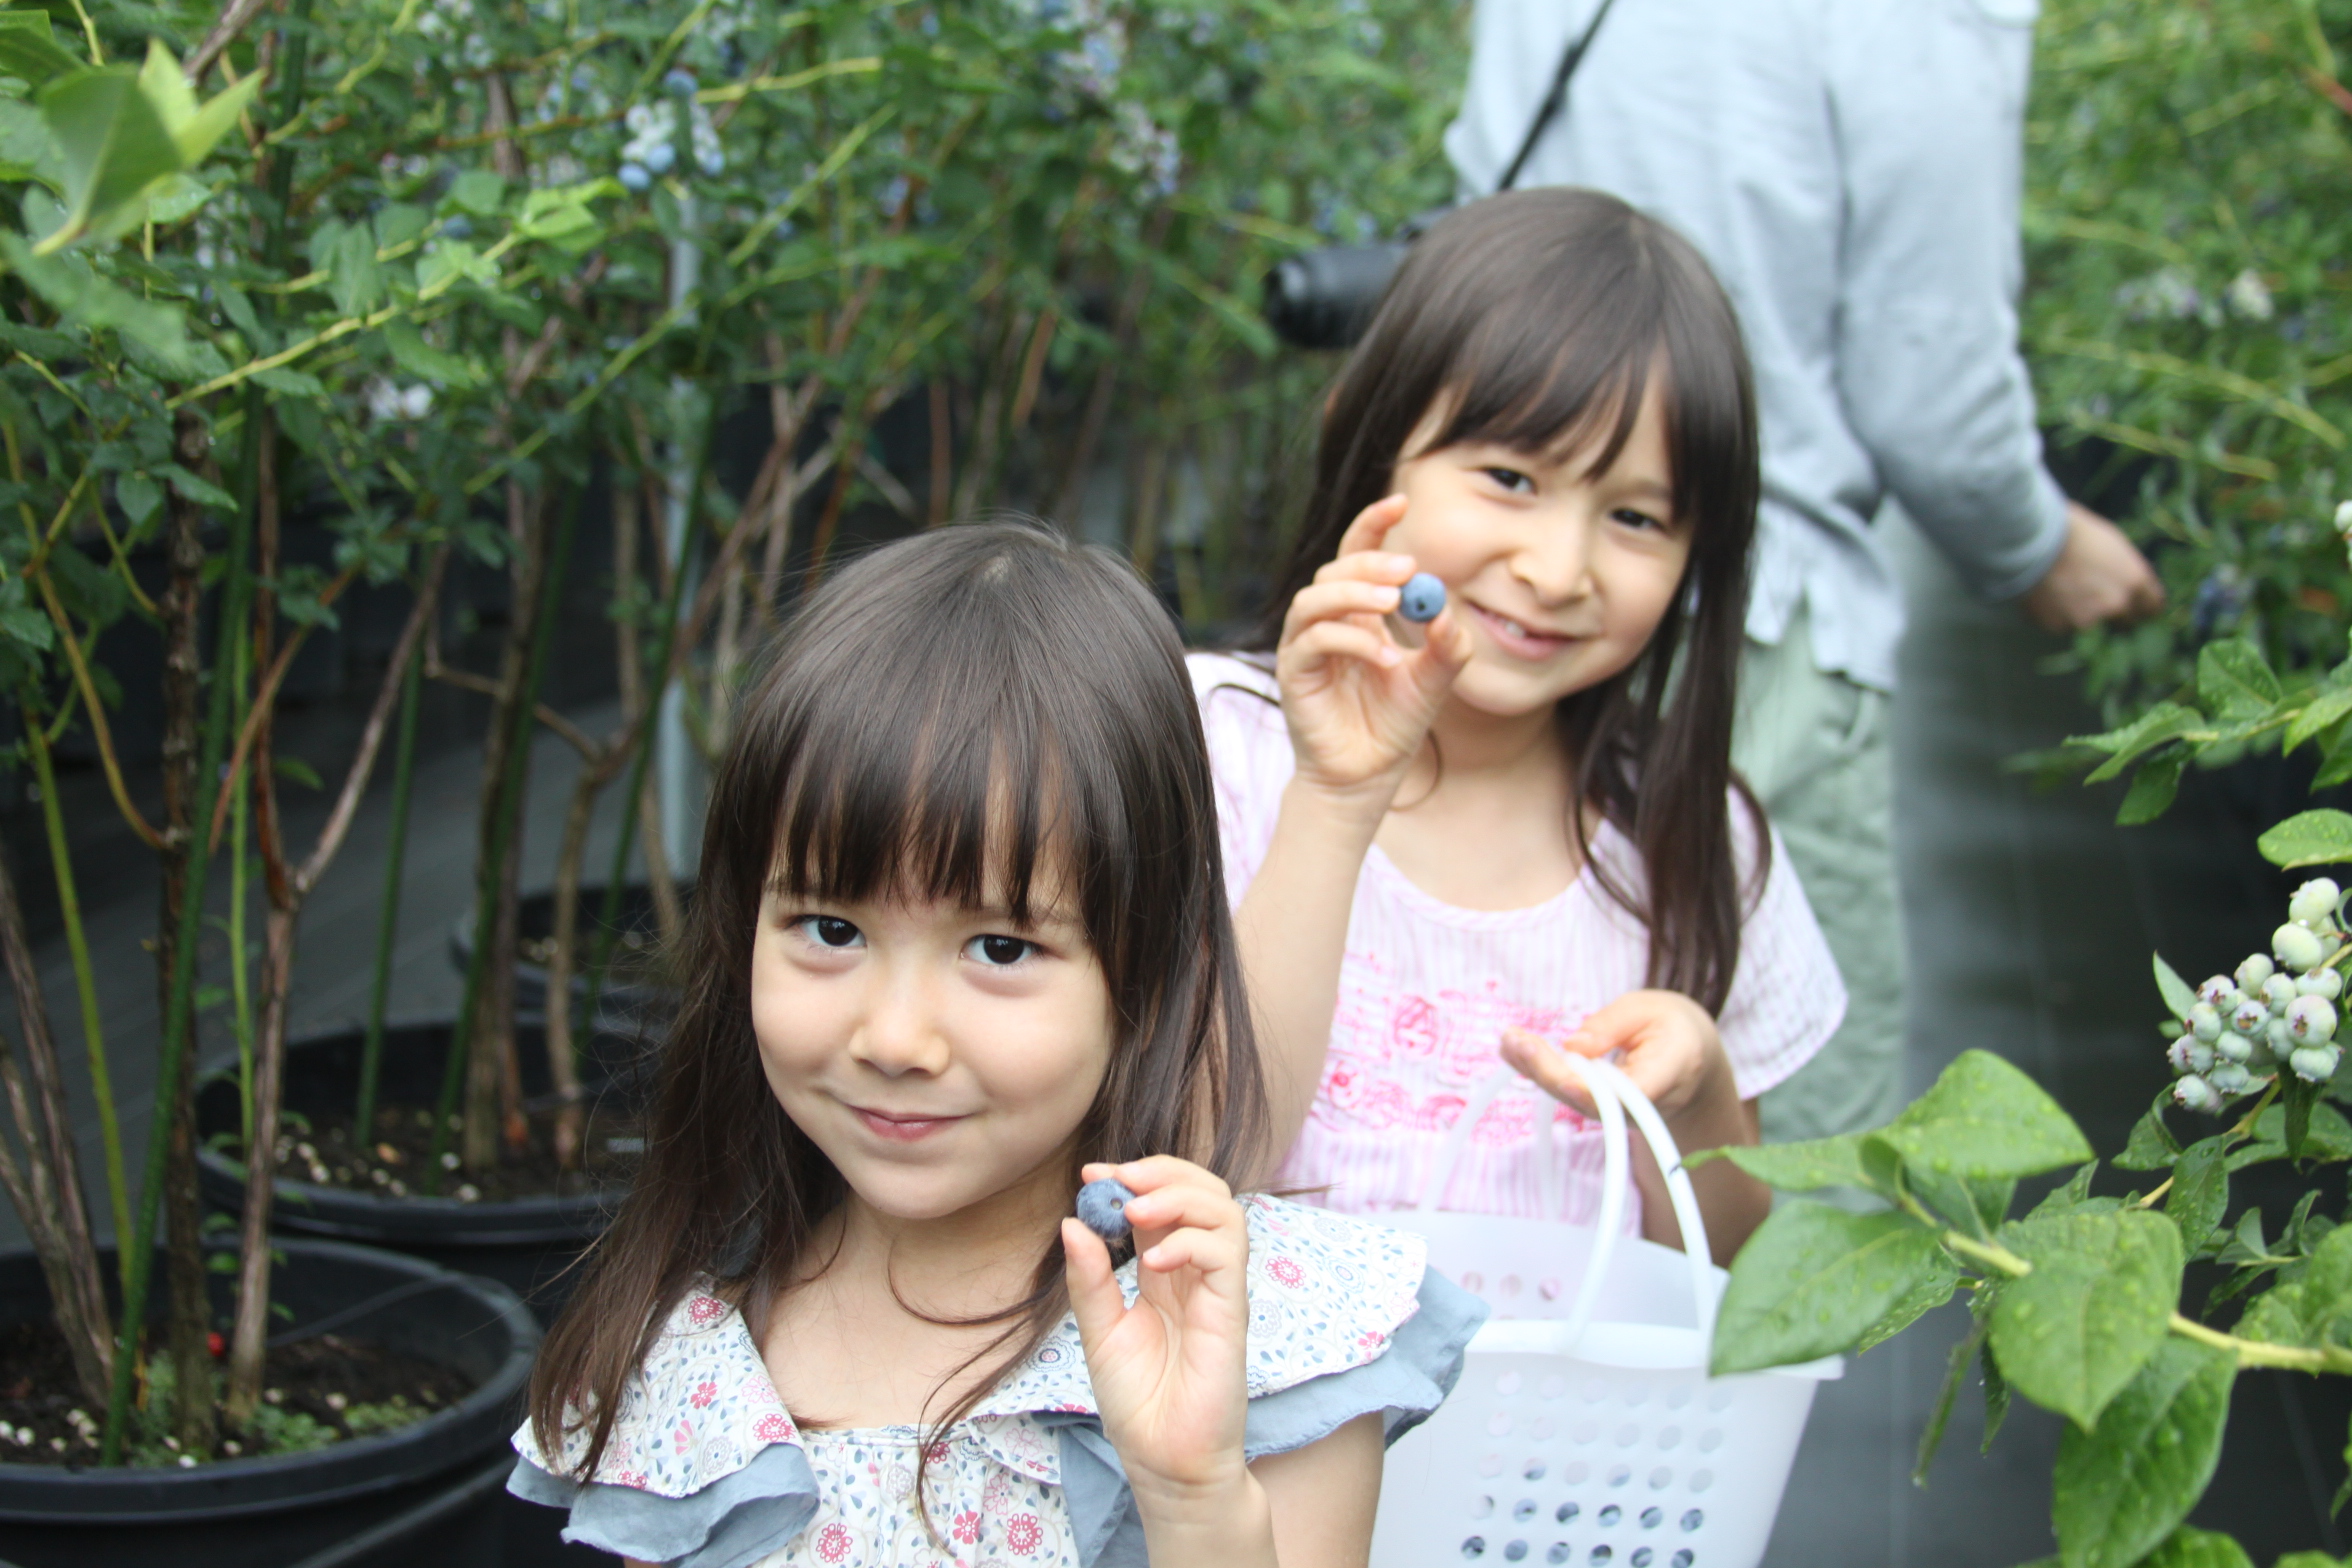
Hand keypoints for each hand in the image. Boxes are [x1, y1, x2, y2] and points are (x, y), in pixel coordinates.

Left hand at [1062, 1157, 1253, 1503]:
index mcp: (1164, 1272)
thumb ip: (1090, 1280)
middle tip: (1118, 1180)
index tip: (1093, 1174)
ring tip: (1135, 1213)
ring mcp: (1219, 1289)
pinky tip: (1153, 1263)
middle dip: (1162, 1172)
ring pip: (1224, 1210)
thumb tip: (1071, 1223)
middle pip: (1203, 1191)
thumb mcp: (1099, 1333)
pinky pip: (1226, 1254)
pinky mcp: (1233, 1311)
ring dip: (1179, 1196)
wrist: (1164, 1461)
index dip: (1134, 1179)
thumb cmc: (1137, 1403)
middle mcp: (1196, 1272)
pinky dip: (1190, 1242)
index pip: (1163, 1202)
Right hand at [1275, 494, 1473, 805]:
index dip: (1372, 525)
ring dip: (1354, 596)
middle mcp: (1325, 624)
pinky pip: (1312, 642)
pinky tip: (1384, 656)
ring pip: (1313, 600)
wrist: (1368, 777)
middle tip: (1407, 567)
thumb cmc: (1394, 725)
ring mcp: (1305, 648)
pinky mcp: (1294, 676)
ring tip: (1394, 606)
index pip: (1356, 555)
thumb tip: (1444, 611)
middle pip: (1334, 572)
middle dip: (1369, 563)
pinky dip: (1350, 641)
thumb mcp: (1434, 681)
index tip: (1402, 501)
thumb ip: (1446, 647)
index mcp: (1357, 614)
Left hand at [1499, 989, 1732, 1123]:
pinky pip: (1570, 1094)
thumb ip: (1613, 1025)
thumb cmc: (1671, 1028)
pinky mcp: (1602, 1110)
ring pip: (1575, 1099)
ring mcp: (1621, 1116)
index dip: (1596, 1093)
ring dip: (1536, 1070)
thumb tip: (1572, 1046)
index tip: (1564, 1078)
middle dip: (1549, 1072)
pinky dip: (1540, 1070)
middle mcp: (1645, 1106)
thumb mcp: (1648, 1010)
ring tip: (1508, 1040)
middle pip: (1593, 1100)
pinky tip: (1513, 1049)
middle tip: (1516, 1040)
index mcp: (1671, 1072)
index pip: (1632, 1096)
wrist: (1689, 1059)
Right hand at [2021, 502, 2164, 631]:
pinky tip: (2048, 597)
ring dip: (2084, 616)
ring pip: (2093, 627)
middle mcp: (2117, 606)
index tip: (2133, 605)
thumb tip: (2129, 589)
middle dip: (2116, 615)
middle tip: (2098, 601)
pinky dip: (2058, 616)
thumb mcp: (2115, 547)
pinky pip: (2064, 626)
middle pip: (2126, 623)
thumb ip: (2127, 573)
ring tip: (2065, 594)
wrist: (2035, 539)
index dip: (2141, 605)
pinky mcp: (2060, 627)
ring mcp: (2088, 620)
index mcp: (2136, 581)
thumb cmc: (2076, 532)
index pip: (2152, 608)